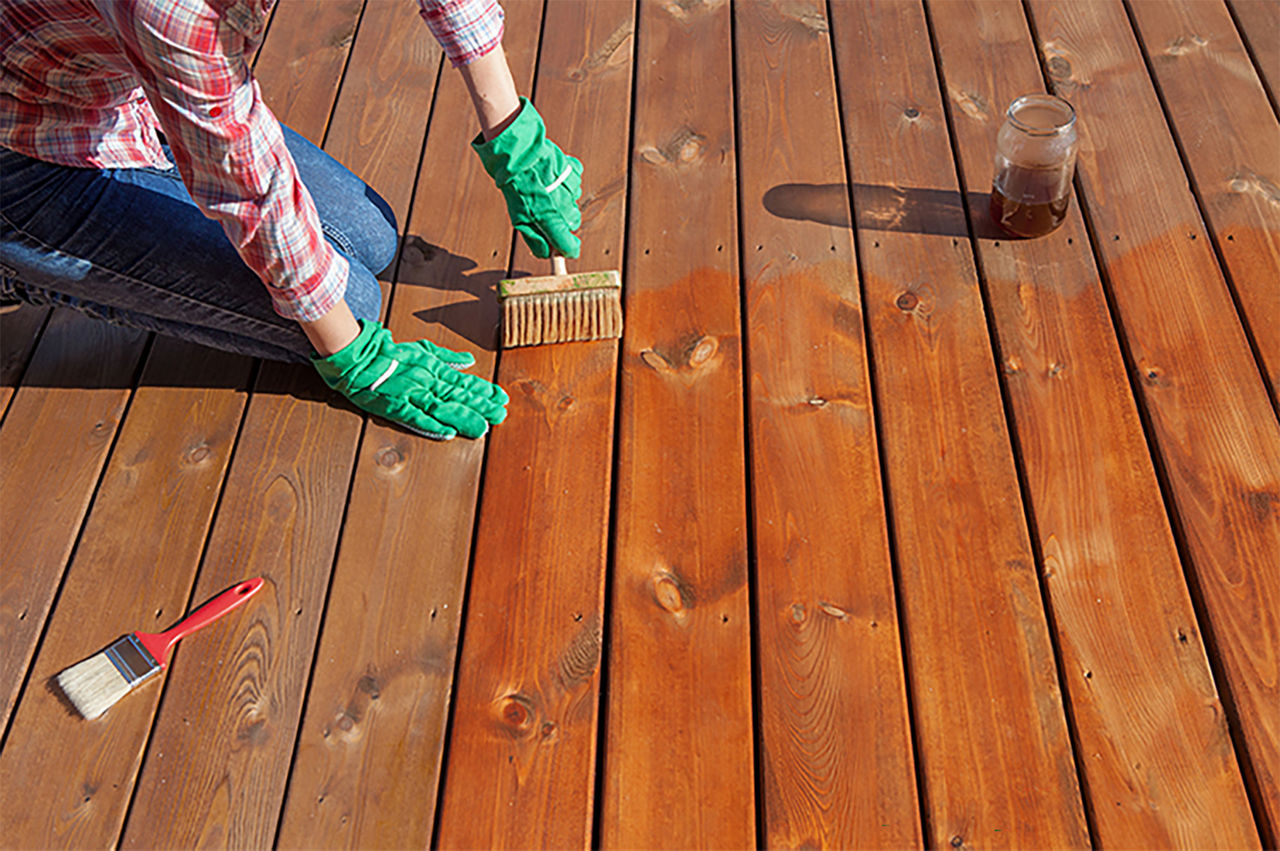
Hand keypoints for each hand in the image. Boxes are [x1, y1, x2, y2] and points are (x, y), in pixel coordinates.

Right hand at [312, 320, 507, 439]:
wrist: (359, 357)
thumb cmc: (390, 354)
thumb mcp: (423, 349)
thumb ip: (448, 357)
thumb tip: (470, 361)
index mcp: (434, 369)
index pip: (464, 382)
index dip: (484, 391)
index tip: (502, 398)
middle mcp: (426, 382)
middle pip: (458, 396)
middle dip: (481, 406)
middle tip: (501, 415)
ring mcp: (411, 394)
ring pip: (443, 408)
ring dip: (464, 418)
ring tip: (484, 428)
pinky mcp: (395, 406)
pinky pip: (416, 418)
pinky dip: (432, 426)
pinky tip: (449, 434)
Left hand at [472, 98, 582, 258]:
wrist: (517, 151)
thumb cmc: (515, 186)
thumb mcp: (518, 217)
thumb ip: (534, 238)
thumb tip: (547, 253)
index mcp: (549, 219)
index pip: (569, 246)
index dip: (568, 250)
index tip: (565, 250)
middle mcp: (563, 205)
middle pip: (573, 224)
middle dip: (562, 222)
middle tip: (546, 211)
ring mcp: (571, 187)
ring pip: (574, 204)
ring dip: (563, 202)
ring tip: (546, 190)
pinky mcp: (573, 170)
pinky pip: (575, 184)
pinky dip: (567, 184)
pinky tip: (553, 178)